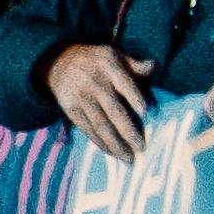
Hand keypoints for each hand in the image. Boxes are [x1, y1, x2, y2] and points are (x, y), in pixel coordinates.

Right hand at [41, 39, 151, 156]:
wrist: (58, 62)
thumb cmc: (97, 61)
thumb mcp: (114, 55)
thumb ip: (135, 64)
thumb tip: (155, 66)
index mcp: (109, 67)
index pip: (124, 83)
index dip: (134, 97)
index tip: (146, 112)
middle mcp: (95, 84)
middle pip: (113, 110)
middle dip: (128, 130)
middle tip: (142, 147)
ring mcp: (81, 98)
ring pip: (100, 124)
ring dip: (115, 143)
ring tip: (129, 158)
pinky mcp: (71, 110)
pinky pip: (87, 129)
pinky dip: (100, 143)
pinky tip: (112, 153)